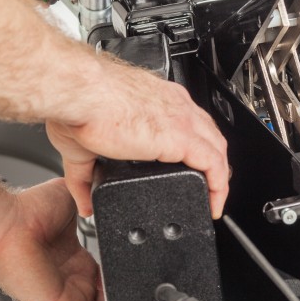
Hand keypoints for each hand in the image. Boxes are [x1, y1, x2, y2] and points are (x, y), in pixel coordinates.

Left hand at [0, 179, 110, 300]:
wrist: (7, 224)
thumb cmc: (27, 209)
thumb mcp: (73, 199)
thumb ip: (94, 201)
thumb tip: (110, 192)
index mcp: (72, 256)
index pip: (103, 275)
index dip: (121, 280)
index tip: (139, 280)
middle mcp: (69, 277)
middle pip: (103, 298)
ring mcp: (64, 293)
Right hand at [46, 63, 228, 218]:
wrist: (79, 96)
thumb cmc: (80, 106)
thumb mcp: (82, 148)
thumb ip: (84, 177)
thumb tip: (84, 202)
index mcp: (156, 100)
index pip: (189, 123)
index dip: (195, 148)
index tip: (192, 169)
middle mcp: (175, 105)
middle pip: (210, 135)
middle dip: (214, 161)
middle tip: (210, 186)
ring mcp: (182, 119)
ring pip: (217, 149)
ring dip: (220, 176)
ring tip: (215, 199)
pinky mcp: (183, 136)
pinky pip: (215, 165)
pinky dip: (219, 186)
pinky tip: (214, 203)